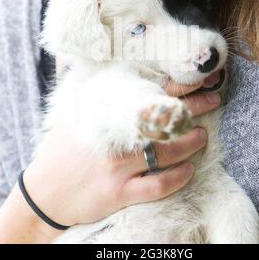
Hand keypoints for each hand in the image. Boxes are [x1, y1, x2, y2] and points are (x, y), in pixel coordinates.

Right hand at [23, 71, 219, 230]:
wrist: (44, 192)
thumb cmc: (62, 148)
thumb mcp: (74, 113)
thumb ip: (93, 92)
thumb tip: (112, 65)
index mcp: (105, 117)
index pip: (148, 94)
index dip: (177, 86)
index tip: (200, 78)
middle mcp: (114, 140)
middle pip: (163, 121)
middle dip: (194, 109)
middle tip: (215, 99)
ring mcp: (118, 168)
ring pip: (166, 154)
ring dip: (190, 144)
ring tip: (202, 136)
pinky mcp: (118, 194)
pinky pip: (156, 186)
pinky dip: (177, 178)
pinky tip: (189, 170)